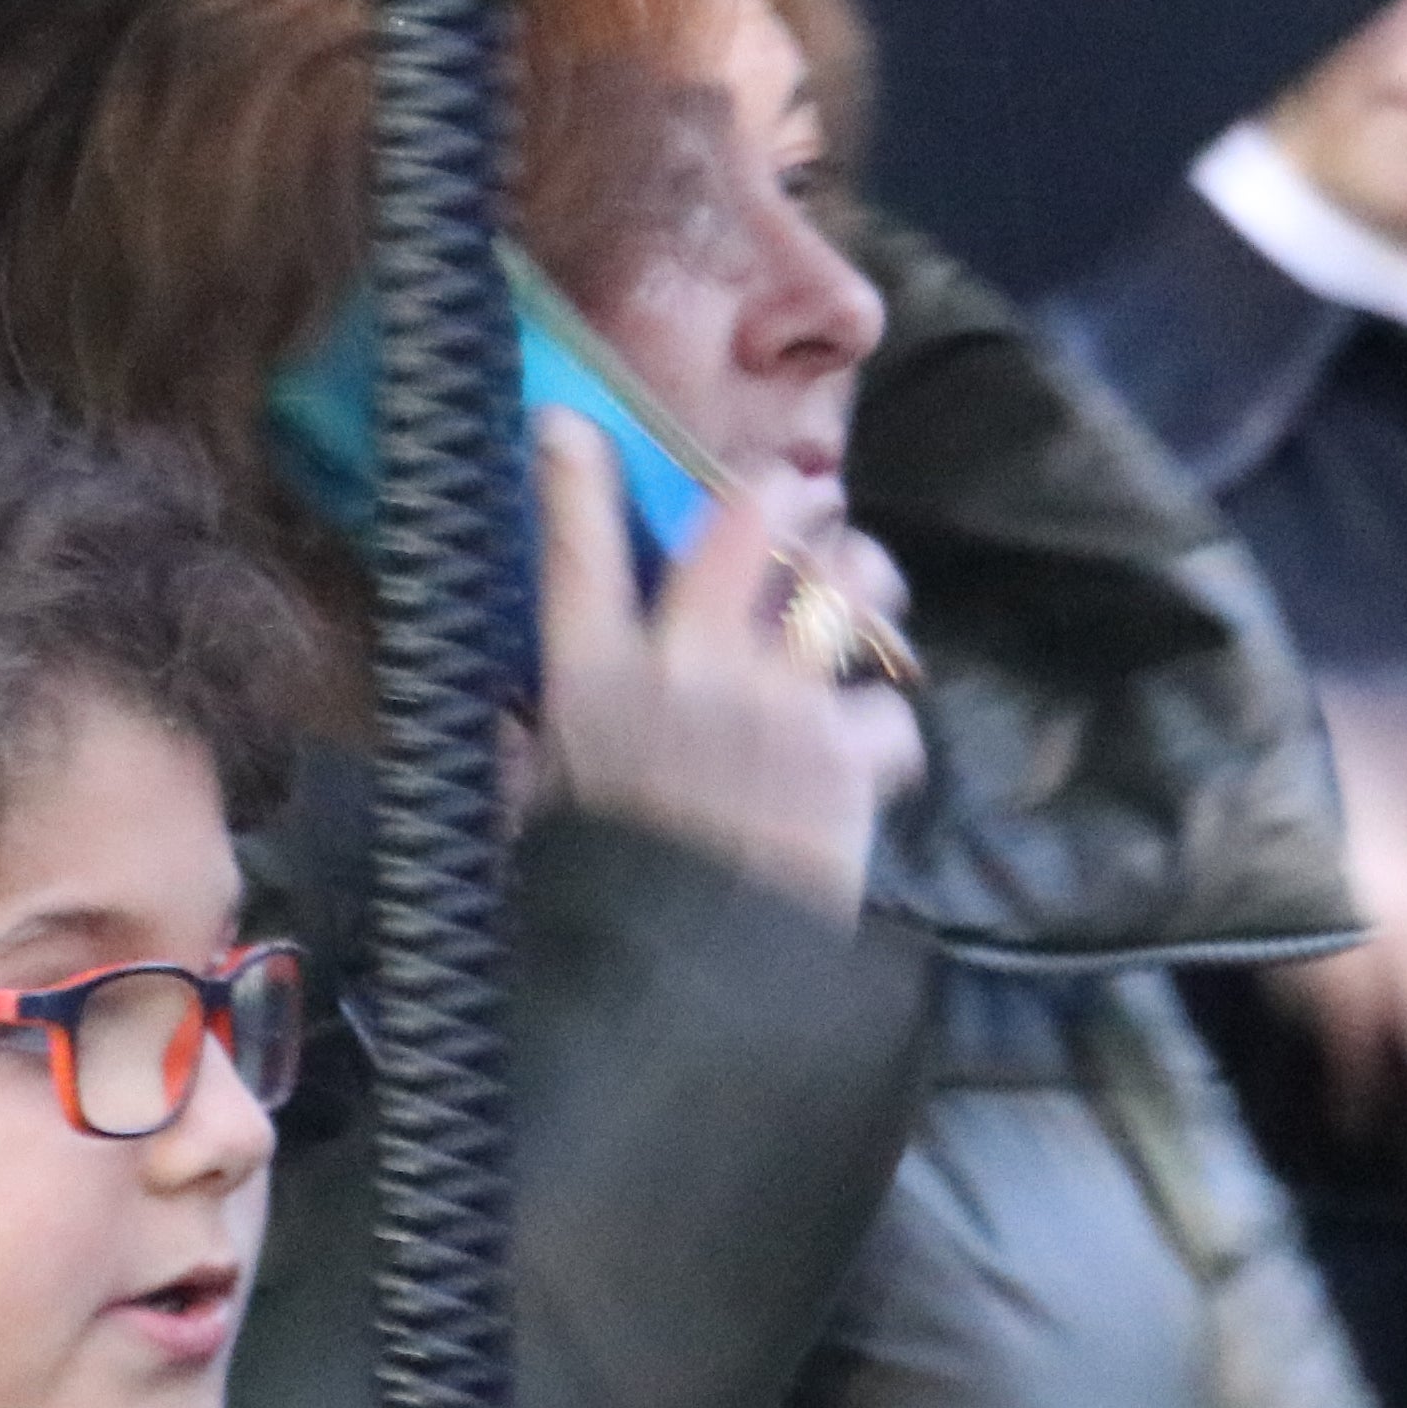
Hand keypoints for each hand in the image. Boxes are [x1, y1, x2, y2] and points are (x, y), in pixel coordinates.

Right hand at [529, 415, 923, 922]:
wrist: (668, 978)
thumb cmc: (586, 901)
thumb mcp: (531, 815)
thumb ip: (532, 757)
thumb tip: (516, 737)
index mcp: (591, 678)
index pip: (571, 547)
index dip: (570, 472)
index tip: (568, 428)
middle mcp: (686, 667)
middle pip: (747, 525)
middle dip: (786, 495)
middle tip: (807, 499)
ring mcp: (775, 704)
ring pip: (847, 585)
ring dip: (866, 582)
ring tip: (867, 595)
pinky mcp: (843, 757)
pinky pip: (890, 716)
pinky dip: (886, 738)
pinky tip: (872, 762)